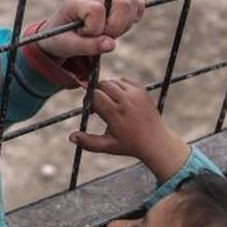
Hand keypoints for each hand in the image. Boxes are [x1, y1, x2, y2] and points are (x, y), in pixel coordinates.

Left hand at [36, 0, 145, 58]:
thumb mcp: (66, 46)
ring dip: (125, 24)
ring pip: (132, 2)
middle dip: (116, 26)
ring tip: (109, 33)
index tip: (84, 36)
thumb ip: (87, 46)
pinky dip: (135, 15)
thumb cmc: (58, 40)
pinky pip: (136, 2)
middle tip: (102, 37)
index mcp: (76, 3)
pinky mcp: (116, 3)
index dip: (95, 29)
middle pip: (122, 2)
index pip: (97, 11)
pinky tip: (122, 26)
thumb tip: (112, 44)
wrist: (57, 37)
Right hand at [69, 77, 189, 181]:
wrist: (155, 141)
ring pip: (113, 82)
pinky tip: (120, 98)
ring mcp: (136, 94)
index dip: (90, 100)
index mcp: (116, 114)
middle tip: (99, 105)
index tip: (92, 110)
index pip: (96, 95)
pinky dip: (119, 85)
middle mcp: (126, 101)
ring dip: (107, 89)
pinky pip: (125, 80)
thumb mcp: (107, 146)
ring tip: (110, 103)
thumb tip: (71, 137)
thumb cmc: (129, 145)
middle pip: (103, 85)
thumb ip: (88, 142)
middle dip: (97, 93)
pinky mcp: (142, 91)